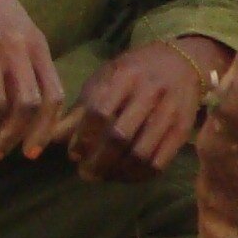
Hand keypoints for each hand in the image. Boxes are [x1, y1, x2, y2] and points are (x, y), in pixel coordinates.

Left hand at [65, 38, 222, 182]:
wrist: (183, 61)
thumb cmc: (135, 71)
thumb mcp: (106, 78)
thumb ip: (82, 107)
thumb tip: (54, 137)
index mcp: (125, 76)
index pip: (99, 113)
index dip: (83, 138)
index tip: (74, 154)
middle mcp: (150, 92)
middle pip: (120, 137)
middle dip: (98, 161)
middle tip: (86, 173)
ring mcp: (170, 112)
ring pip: (140, 154)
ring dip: (118, 172)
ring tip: (105, 175)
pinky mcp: (183, 130)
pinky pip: (159, 162)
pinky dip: (139, 175)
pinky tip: (126, 175)